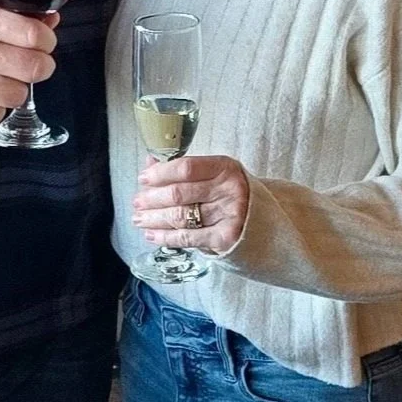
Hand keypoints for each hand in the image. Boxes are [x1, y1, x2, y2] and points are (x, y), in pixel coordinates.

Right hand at [0, 0, 57, 122]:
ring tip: (3, 77)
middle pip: (35, 69)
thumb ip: (6, 11)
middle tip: (32, 62)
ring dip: (16, 87)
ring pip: (18, 95)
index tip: (44, 43)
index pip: (36, 37)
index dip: (47, 41)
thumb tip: (48, 22)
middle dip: (40, 65)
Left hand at [132, 155, 249, 253]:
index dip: (161, 173)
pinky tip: (152, 235)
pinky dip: (166, 237)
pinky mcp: (225, 238)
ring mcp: (228, 215)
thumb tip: (151, 163)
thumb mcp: (215, 174)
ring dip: (154, 219)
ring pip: (180, 216)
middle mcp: (228, 190)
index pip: (186, 168)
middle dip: (152, 199)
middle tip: (137, 202)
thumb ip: (185, 169)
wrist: (264, 222)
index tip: (144, 179)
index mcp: (225, 168)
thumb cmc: (232, 194)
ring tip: (139, 218)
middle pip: (179, 193)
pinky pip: (188, 237)